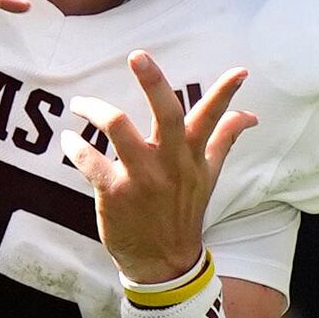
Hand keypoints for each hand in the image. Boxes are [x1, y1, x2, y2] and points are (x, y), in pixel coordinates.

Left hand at [72, 55, 251, 295]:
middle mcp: (169, 163)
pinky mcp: (114, 193)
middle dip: (153, 82)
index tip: (240, 71)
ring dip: (95, 110)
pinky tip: (69, 140)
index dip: (225, 93)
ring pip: (119, 129)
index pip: (212, 118)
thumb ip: (223, 140)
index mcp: (191, 156)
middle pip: (166, 114)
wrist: (164, 262)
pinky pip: (90, 162)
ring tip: (80, 104)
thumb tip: (249, 115)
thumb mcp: (207, 176)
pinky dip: (76, 147)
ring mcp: (142, 178)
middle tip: (137, 55)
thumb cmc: (183, 211)